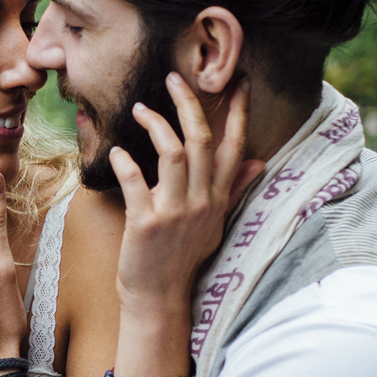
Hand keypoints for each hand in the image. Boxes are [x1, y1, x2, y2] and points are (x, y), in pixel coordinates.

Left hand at [109, 75, 264, 310]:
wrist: (159, 298)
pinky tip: (117, 151)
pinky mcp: (147, 223)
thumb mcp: (215, 223)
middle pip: (202, 139)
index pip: (234, 145)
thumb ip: (233, 189)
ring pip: (174, 152)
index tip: (237, 81)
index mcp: (217, 197)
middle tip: (172, 78)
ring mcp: (175, 212)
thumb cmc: (182, 257)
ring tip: (138, 107)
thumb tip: (259, 160)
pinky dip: (125, 162)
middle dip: (189, 102)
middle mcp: (201, 201)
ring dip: (156, 123)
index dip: (238, 110)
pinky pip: (136, 181)